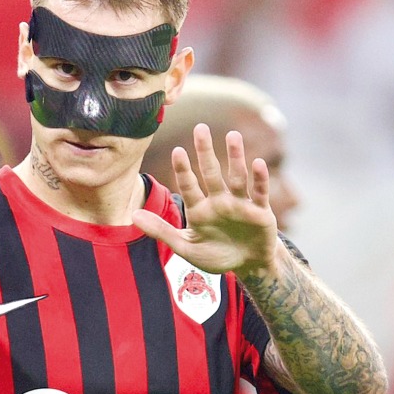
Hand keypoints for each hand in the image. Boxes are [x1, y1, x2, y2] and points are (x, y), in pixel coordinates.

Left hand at [132, 123, 279, 277]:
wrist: (246, 266)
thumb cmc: (215, 255)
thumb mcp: (185, 246)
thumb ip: (161, 231)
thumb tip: (132, 215)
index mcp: (199, 209)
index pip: (188, 185)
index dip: (183, 169)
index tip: (177, 151)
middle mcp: (218, 201)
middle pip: (211, 172)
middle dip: (205, 151)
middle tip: (200, 128)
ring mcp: (239, 204)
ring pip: (237, 176)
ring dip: (235, 156)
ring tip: (232, 135)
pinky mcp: (260, 211)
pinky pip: (259, 192)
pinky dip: (259, 179)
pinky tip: (258, 163)